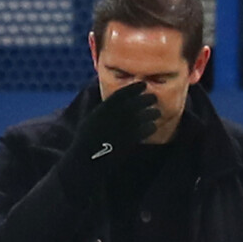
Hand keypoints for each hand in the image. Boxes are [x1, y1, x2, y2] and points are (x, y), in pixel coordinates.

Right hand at [57, 81, 160, 203]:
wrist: (89, 156)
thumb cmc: (86, 138)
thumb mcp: (92, 117)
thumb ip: (104, 108)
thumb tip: (111, 102)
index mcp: (107, 105)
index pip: (126, 92)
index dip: (136, 87)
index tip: (143, 84)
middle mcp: (119, 112)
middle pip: (141, 100)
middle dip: (149, 98)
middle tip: (154, 98)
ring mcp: (128, 125)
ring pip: (148, 114)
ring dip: (153, 113)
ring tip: (156, 113)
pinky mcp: (133, 138)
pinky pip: (148, 128)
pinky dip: (151, 127)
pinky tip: (152, 127)